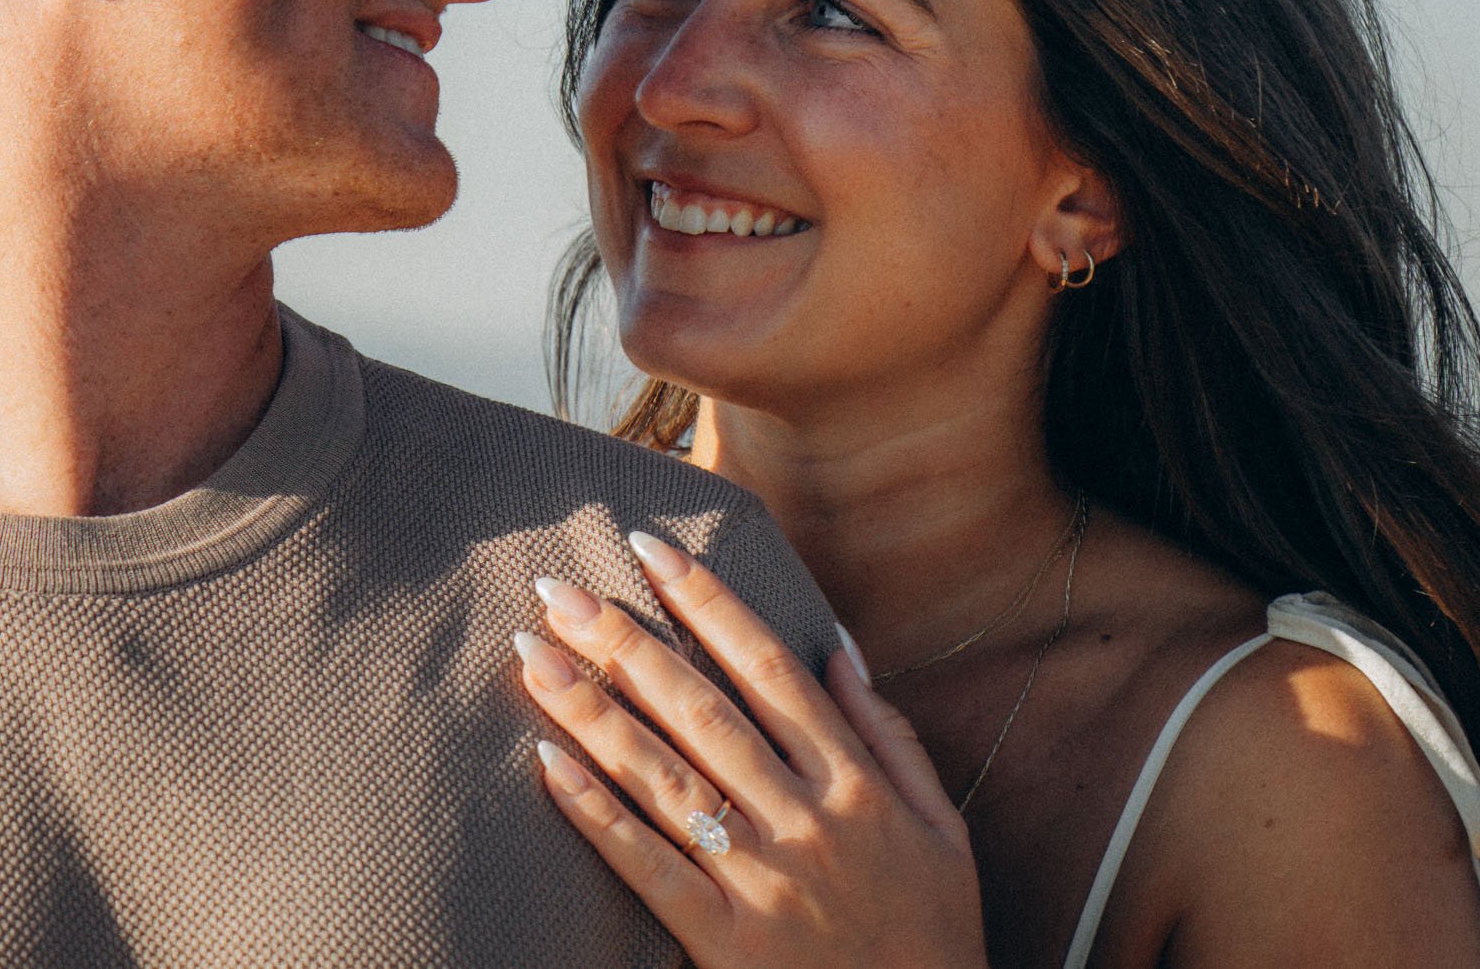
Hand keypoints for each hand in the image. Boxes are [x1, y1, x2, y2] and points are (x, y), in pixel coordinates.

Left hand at [516, 531, 986, 968]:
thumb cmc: (930, 938)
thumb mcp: (945, 832)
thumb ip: (893, 739)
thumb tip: (839, 650)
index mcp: (855, 786)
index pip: (769, 669)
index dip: (707, 602)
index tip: (650, 549)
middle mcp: (806, 821)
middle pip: (702, 711)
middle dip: (627, 641)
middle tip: (560, 587)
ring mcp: (763, 882)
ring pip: (667, 777)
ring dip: (594, 709)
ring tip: (534, 653)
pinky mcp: (725, 944)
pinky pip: (649, 868)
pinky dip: (597, 813)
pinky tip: (547, 762)